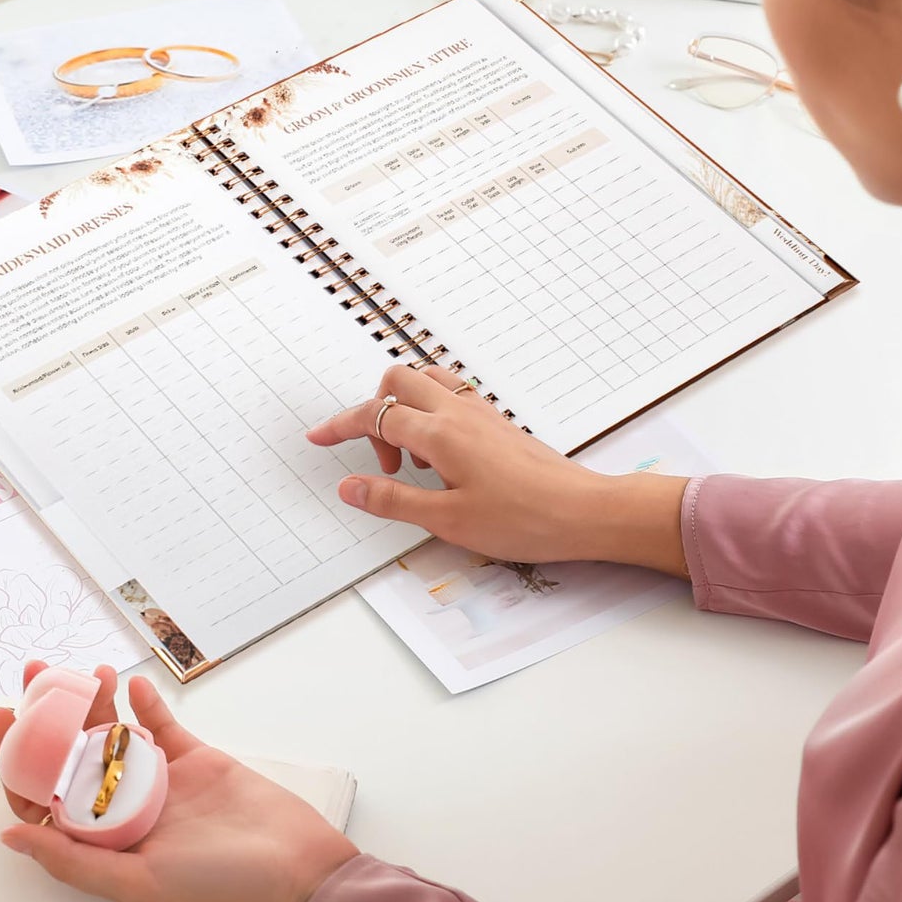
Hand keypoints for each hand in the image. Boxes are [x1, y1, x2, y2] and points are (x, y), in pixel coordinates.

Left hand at [0, 664, 358, 901]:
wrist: (297, 874)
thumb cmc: (220, 892)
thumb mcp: (138, 885)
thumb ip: (74, 862)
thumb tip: (9, 836)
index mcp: (101, 844)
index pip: (42, 796)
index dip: (17, 758)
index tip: (5, 716)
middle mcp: (122, 811)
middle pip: (70, 755)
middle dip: (49, 714)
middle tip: (36, 671)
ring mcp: (158, 783)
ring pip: (113, 734)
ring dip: (96, 701)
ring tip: (87, 671)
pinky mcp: (195, 760)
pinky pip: (161, 725)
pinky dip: (146, 702)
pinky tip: (132, 681)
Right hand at [306, 364, 689, 574]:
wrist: (582, 512)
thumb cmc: (522, 520)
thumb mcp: (446, 521)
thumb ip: (392, 500)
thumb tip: (349, 486)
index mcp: (440, 434)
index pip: (377, 416)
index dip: (341, 425)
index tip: (318, 437)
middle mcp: (459, 412)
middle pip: (398, 381)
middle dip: (372, 413)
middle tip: (378, 462)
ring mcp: (481, 412)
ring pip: (427, 380)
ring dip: (404, 406)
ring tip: (409, 460)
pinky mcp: (498, 422)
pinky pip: (452, 395)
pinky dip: (431, 411)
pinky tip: (439, 457)